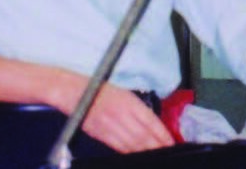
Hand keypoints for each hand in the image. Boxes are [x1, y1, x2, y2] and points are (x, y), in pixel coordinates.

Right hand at [51, 74, 174, 152]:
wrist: (73, 92)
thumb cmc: (99, 89)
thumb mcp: (123, 93)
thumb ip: (137, 108)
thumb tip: (153, 124)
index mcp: (128, 101)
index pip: (151, 121)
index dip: (163, 135)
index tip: (171, 142)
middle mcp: (120, 114)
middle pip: (144, 136)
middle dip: (157, 146)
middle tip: (168, 152)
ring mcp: (109, 126)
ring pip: (132, 144)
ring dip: (146, 152)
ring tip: (156, 156)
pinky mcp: (100, 134)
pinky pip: (119, 147)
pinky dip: (130, 152)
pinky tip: (138, 155)